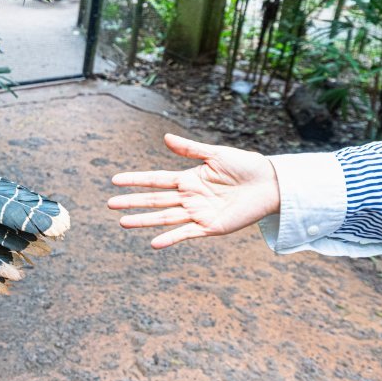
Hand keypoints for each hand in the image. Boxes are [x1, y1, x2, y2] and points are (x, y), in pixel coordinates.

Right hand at [108, 134, 280, 248]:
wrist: (271, 184)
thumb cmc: (246, 166)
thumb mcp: (216, 153)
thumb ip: (189, 149)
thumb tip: (164, 138)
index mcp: (188, 178)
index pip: (155, 180)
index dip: (135, 180)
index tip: (114, 180)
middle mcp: (189, 197)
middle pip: (155, 200)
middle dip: (132, 202)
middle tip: (110, 204)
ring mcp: (198, 213)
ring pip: (164, 217)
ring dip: (144, 221)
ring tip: (122, 223)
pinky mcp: (211, 227)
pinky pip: (186, 234)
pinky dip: (170, 239)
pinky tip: (154, 243)